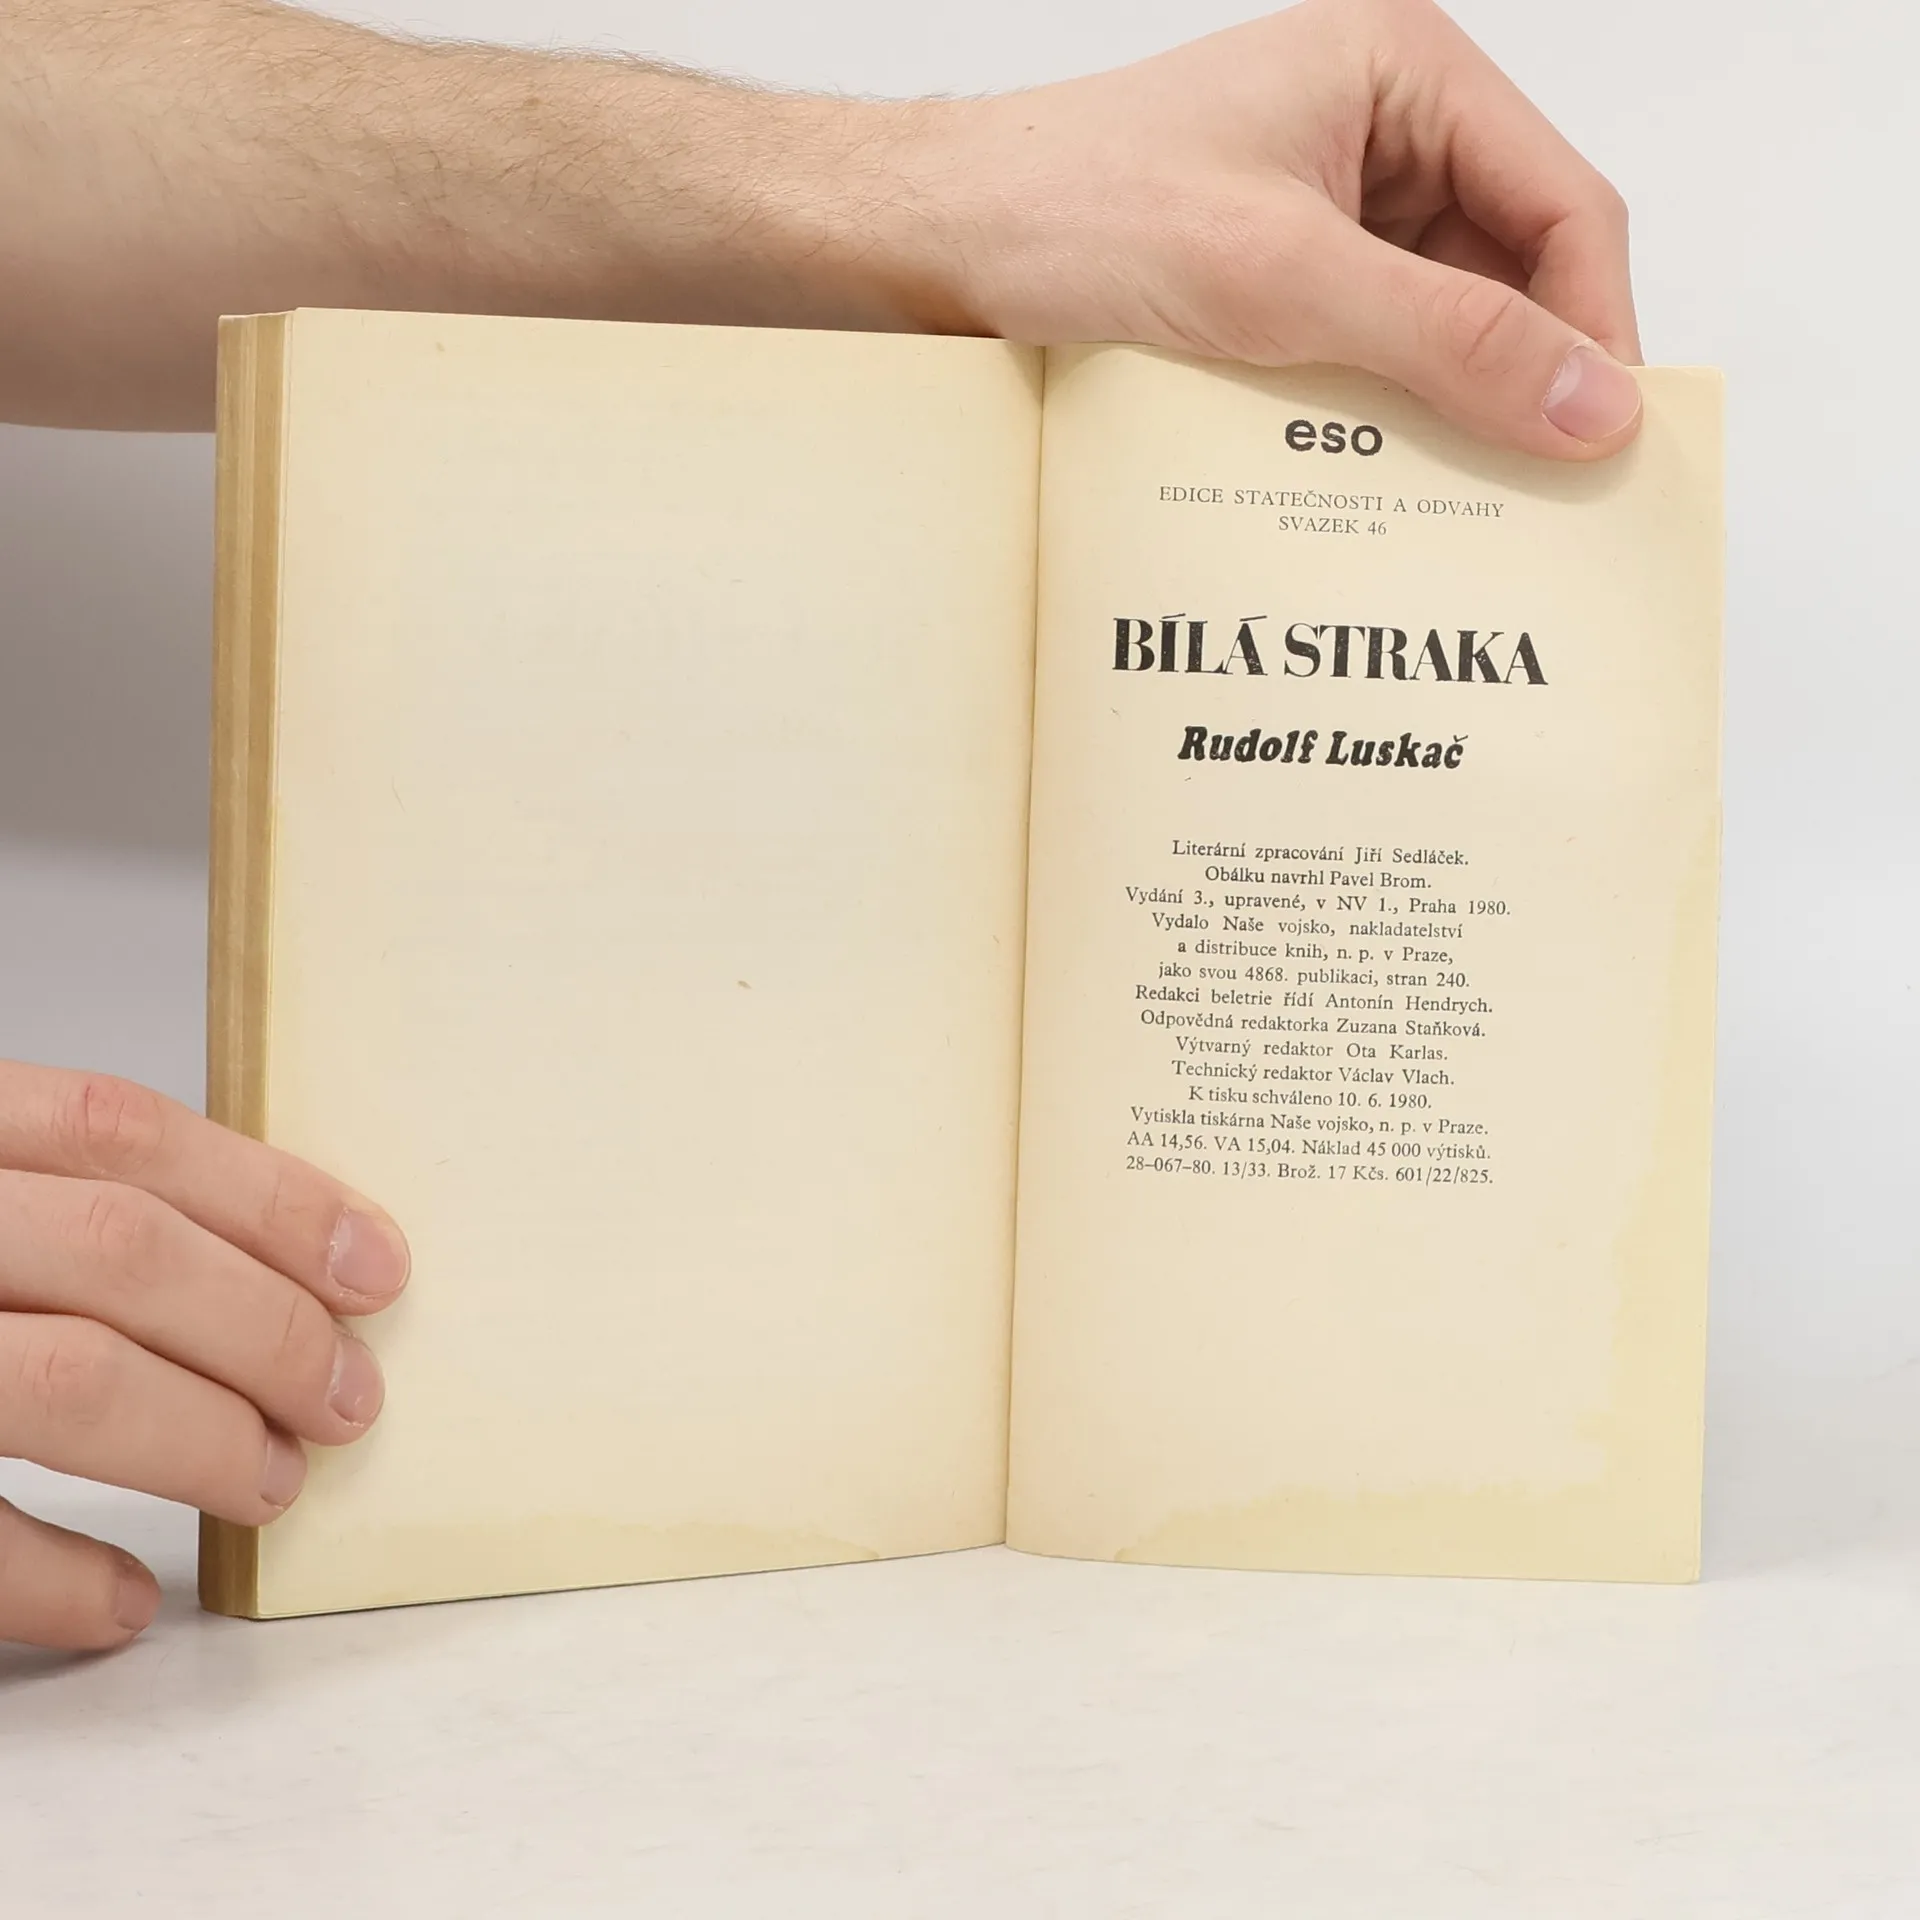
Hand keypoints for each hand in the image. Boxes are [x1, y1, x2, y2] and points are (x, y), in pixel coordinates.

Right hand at [0, 1063, 407, 1650]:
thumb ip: (50, 1197)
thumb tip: (270, 1260)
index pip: (125, 1133)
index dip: (272, 1198)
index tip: (377, 1265)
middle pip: (124, 1255)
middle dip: (265, 1330)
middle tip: (346, 1398)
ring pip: (67, 1381)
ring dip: (201, 1441)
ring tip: (273, 1483)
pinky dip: (54, 1580)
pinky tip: (121, 1602)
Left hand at [894, 0, 1641, 458]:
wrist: (938, 243)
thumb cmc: (1076, 212)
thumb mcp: (1285, 282)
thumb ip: (1448, 342)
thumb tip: (1591, 405)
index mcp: (1403, 72)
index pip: (1560, 203)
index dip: (1593, 324)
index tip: (1603, 440)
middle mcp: (1379, 127)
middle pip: (1511, 261)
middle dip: (1524, 368)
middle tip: (1543, 489)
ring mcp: (1327, 199)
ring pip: (1442, 312)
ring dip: (1450, 399)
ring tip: (1463, 498)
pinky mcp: (1278, 267)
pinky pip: (1371, 342)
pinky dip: (1384, 407)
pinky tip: (1381, 475)